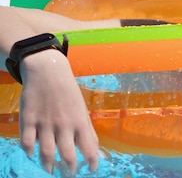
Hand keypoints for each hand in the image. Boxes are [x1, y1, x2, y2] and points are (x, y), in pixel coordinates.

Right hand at [19, 49, 98, 173]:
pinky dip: (29, 152)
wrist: (48, 73)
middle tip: (68, 175)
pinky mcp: (28, 120)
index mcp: (80, 121)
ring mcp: (45, 123)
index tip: (91, 170)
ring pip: (46, 153)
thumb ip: (88, 131)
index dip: (91, 162)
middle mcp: (64, 124)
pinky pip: (27, 143)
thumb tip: (96, 151)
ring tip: (50, 171)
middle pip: (67, 155)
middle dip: (69, 170)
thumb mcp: (82, 110)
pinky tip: (32, 155)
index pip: (89, 148)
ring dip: (48, 166)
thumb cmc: (68, 93)